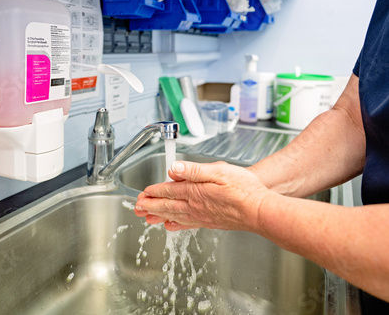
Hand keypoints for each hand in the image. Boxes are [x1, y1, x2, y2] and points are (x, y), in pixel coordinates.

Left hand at [134, 161, 270, 231]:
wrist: (259, 211)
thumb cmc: (244, 190)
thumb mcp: (219, 171)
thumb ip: (194, 170)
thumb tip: (173, 169)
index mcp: (195, 192)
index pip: (169, 190)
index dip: (154, 190)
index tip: (143, 192)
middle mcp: (195, 206)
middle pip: (167, 205)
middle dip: (150, 205)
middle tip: (137, 207)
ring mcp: (201, 216)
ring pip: (174, 216)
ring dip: (158, 215)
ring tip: (147, 217)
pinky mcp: (209, 222)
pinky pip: (187, 224)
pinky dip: (176, 224)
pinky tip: (171, 226)